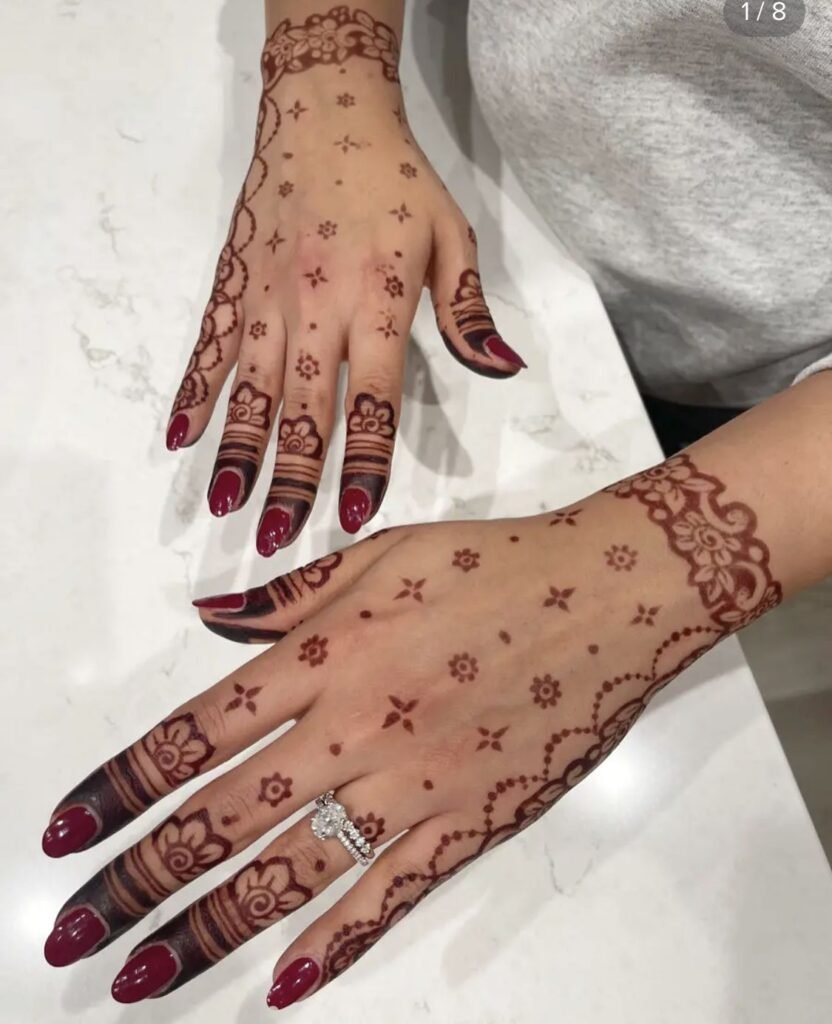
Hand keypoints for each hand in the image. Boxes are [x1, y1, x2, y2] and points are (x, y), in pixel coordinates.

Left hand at [42, 454, 779, 1006]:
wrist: (612, 590)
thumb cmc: (495, 561)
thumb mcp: (382, 551)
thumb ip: (289, 592)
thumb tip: (208, 615)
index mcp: (328, 651)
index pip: (196, 733)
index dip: (121, 787)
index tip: (66, 833)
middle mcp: (356, 724)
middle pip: (223, 816)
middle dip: (137, 879)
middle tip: (72, 934)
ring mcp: (416, 781)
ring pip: (293, 870)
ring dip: (210, 928)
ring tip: (143, 973)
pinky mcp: (475, 819)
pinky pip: (395, 891)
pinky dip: (340, 939)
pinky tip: (288, 979)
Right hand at [165, 6, 524, 553]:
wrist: (324, 114)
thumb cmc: (396, 180)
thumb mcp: (452, 237)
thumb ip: (470, 311)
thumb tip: (504, 368)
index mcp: (377, 302)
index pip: (372, 399)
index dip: (364, 462)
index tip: (354, 515)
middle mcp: (316, 308)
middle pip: (303, 408)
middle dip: (291, 477)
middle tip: (278, 537)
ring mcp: (266, 298)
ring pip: (249, 387)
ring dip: (237, 450)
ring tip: (226, 505)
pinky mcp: (232, 285)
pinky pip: (208, 348)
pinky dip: (193, 394)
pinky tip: (180, 438)